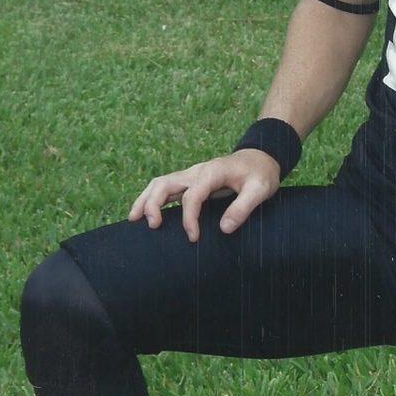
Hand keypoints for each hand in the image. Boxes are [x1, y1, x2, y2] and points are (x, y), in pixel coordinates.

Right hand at [128, 149, 281, 242]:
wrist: (261, 157)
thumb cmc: (261, 174)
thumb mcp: (260, 190)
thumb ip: (243, 208)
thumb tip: (224, 229)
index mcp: (211, 173)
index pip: (192, 196)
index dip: (189, 218)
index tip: (193, 238)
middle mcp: (197, 171)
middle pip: (165, 183)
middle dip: (153, 203)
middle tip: (152, 226)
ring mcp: (191, 174)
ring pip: (160, 183)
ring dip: (145, 199)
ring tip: (134, 219)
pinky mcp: (191, 180)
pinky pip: (166, 187)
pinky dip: (152, 198)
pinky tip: (145, 213)